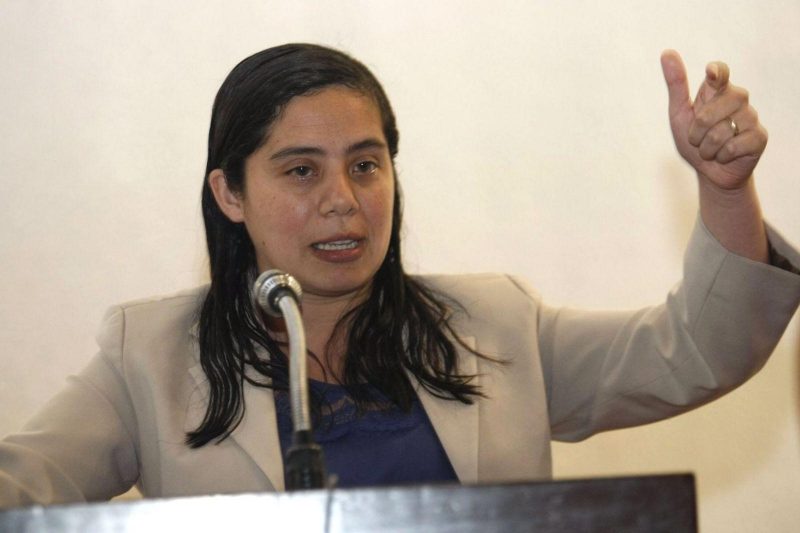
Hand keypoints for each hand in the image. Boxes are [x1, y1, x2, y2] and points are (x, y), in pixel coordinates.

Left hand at [660, 50, 767, 190]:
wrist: (711, 172)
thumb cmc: (695, 140)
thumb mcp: (680, 114)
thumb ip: (676, 85)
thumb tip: (667, 52)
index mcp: (717, 90)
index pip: (720, 73)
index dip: (716, 72)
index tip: (711, 74)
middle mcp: (737, 99)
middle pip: (710, 112)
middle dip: (696, 132)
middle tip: (699, 139)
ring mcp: (751, 117)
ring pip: (721, 132)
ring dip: (707, 148)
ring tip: (712, 149)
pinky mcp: (759, 137)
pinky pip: (732, 146)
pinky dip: (721, 156)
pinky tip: (725, 156)